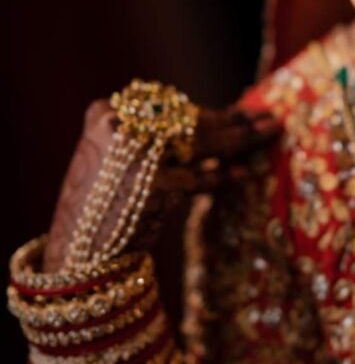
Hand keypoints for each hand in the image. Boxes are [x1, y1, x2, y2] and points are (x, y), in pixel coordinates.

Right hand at [43, 98, 279, 272]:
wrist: (76, 256)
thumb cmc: (105, 208)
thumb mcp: (122, 162)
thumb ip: (158, 140)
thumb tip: (220, 120)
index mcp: (106, 114)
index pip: (171, 108)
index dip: (212, 111)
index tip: (244, 110)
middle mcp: (117, 127)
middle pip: (189, 120)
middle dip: (233, 121)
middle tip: (269, 119)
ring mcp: (132, 154)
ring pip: (198, 142)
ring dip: (239, 140)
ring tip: (270, 134)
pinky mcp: (149, 184)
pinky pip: (197, 178)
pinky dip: (221, 177)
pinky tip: (243, 174)